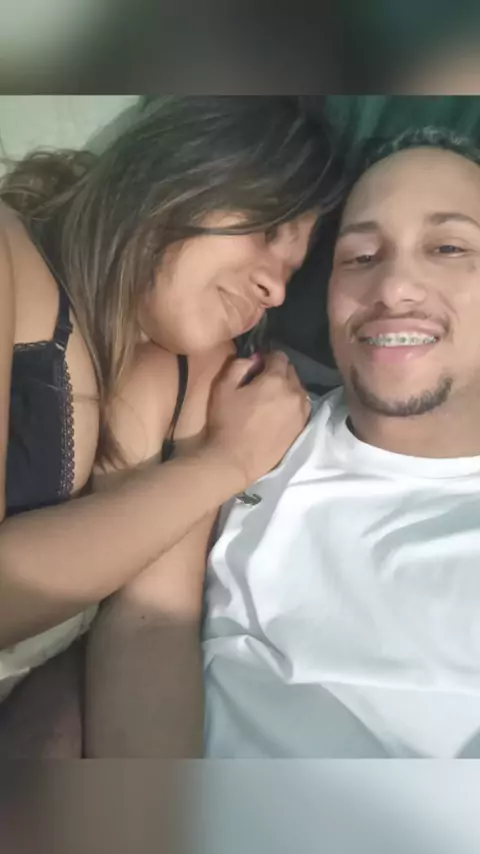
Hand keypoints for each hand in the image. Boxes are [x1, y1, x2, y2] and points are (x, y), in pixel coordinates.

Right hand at [203, 351, 309, 488]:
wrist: (235, 460)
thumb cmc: (226, 422)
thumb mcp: (223, 387)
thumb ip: (240, 365)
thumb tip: (254, 359)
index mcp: (276, 379)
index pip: (279, 356)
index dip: (266, 358)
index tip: (256, 367)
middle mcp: (295, 392)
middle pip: (291, 372)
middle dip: (278, 372)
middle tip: (260, 384)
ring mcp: (302, 412)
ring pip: (298, 389)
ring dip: (287, 389)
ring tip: (270, 401)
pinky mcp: (302, 428)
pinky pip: (301, 407)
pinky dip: (292, 404)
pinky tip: (278, 414)